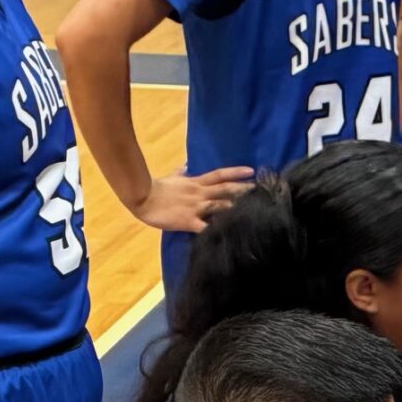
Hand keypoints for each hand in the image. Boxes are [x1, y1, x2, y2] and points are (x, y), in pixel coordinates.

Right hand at [132, 166, 255, 233]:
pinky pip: (204, 227)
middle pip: (225, 189)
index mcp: (196, 183)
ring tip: (251, 211)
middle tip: (259, 190)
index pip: (219, 174)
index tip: (251, 171)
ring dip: (234, 208)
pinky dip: (215, 230)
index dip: (235, 172)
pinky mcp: (188, 221)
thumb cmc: (157, 188)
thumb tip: (184, 166)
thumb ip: (180, 173)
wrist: (142, 198)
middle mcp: (199, 193)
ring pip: (219, 205)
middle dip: (242, 189)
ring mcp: (195, 207)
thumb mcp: (171, 178)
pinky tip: (227, 235)